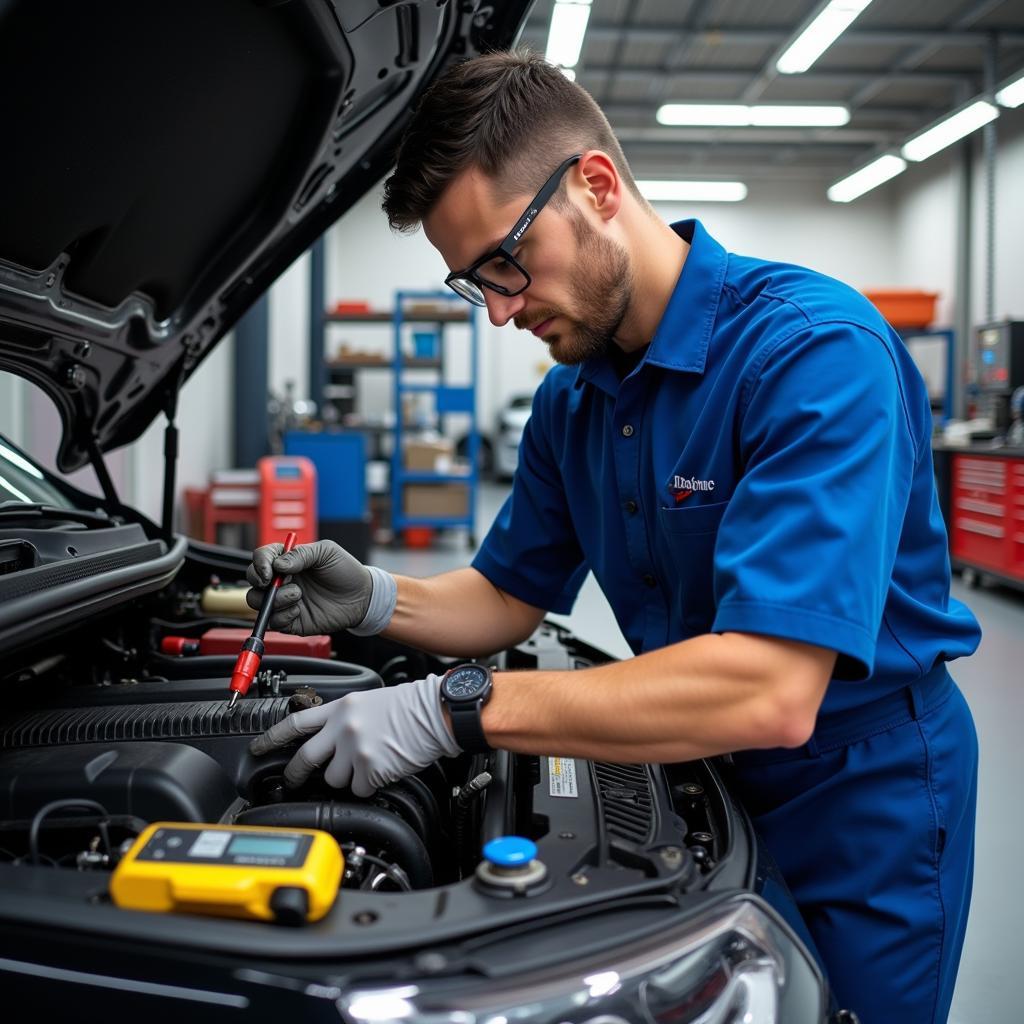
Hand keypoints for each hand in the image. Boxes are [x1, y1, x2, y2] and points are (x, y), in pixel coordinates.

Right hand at [245, 539, 374, 634]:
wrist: (362, 597)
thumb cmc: (345, 571)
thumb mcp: (326, 552)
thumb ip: (302, 554)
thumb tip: (278, 564)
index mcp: (288, 560)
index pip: (262, 557)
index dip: (260, 563)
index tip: (269, 570)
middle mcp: (282, 580)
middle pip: (253, 580)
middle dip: (260, 582)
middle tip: (274, 582)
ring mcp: (285, 600)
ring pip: (258, 602)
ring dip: (274, 599)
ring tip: (298, 595)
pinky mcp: (291, 620)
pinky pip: (274, 621)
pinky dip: (282, 616)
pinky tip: (299, 609)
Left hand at [249, 675, 460, 795]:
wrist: (434, 713)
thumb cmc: (408, 707)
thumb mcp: (368, 702)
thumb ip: (343, 719)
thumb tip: (329, 739)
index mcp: (341, 708)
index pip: (296, 723)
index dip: (272, 737)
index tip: (257, 748)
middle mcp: (343, 728)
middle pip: (305, 758)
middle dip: (295, 774)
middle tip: (292, 780)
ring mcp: (355, 749)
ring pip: (334, 778)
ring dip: (347, 778)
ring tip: (366, 764)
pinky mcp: (370, 769)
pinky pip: (358, 789)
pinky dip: (368, 786)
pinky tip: (381, 771)